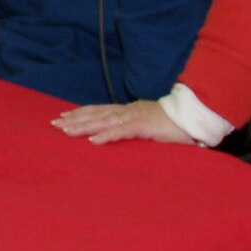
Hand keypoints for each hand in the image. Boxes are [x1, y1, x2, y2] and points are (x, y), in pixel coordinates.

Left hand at [53, 100, 194, 144]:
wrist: (196, 116)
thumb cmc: (174, 124)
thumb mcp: (149, 125)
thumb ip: (135, 128)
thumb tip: (122, 134)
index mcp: (129, 110)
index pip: (99, 110)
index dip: (81, 113)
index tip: (63, 117)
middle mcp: (128, 111)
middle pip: (96, 114)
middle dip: (74, 119)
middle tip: (55, 124)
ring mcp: (135, 117)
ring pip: (103, 121)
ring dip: (84, 127)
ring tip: (66, 132)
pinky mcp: (144, 126)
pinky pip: (121, 131)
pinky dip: (106, 135)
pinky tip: (93, 141)